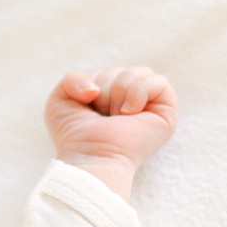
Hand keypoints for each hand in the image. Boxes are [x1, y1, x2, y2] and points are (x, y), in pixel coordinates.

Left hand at [45, 67, 178, 200]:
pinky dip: (137, 92)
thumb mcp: (60, 100)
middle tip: (103, 116)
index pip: (108, 72)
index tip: (88, 109)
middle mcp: (134, 103)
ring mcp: (151, 108)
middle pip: (123, 71)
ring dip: (119, 93)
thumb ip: (71, 79)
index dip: (94, 84)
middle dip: (105, 89)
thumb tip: (95, 88)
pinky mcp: (166, 113)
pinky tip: (127, 114)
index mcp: (113, 100)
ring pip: (140, 73)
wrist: (89, 155)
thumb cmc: (73, 136)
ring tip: (115, 117)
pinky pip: (158, 81)